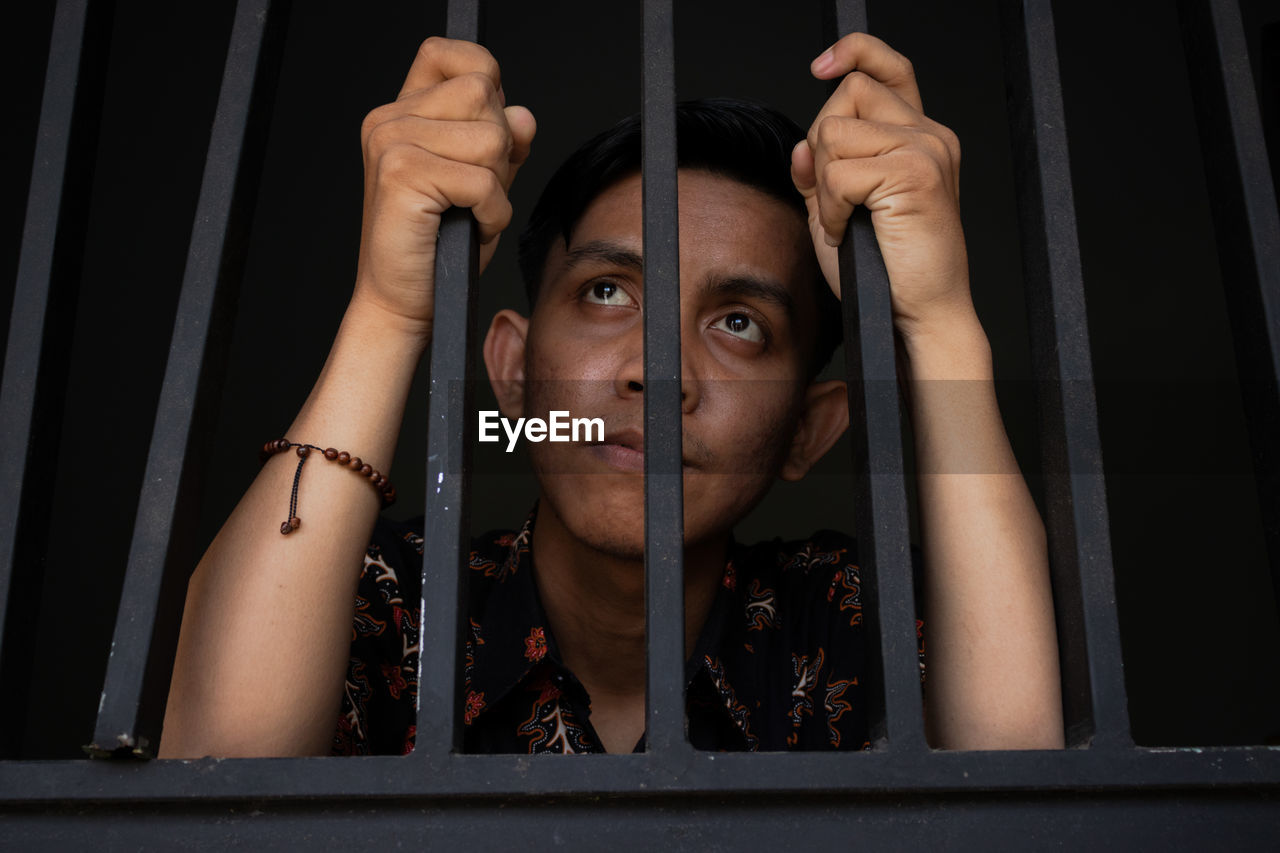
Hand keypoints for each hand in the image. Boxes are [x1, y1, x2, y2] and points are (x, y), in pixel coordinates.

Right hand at [353, 37, 535, 333]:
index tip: (487, 131)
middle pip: (484, 95)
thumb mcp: (482, 184)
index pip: (453, 55)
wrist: (404, 302)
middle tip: (473, 194)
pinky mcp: (402, 174)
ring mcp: (392, 143)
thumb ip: (501, 143)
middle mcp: (389, 120)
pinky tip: (470, 229)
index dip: (487, 83)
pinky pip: (484, 181)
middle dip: (499, 150)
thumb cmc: (441, 247)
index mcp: (402, 113)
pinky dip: (492, 213)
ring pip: (491, 138)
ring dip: (497, 186)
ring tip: (469, 213)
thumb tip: (522, 115)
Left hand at [791, 33, 971, 339]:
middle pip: (848, 93)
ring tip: (848, 221)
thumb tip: (803, 145)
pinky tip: (850, 232)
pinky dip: (831, 208)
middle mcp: (929, 135)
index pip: (887, 69)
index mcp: (918, 137)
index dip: (854, 52)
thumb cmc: (884, 273)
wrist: (917, 315)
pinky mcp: (915, 173)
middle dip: (824, 144)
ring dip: (826, 183)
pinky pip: (837, 171)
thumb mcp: (838, 213)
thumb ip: (821, 174)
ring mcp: (926, 150)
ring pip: (835, 130)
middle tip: (841, 200)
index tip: (821, 66)